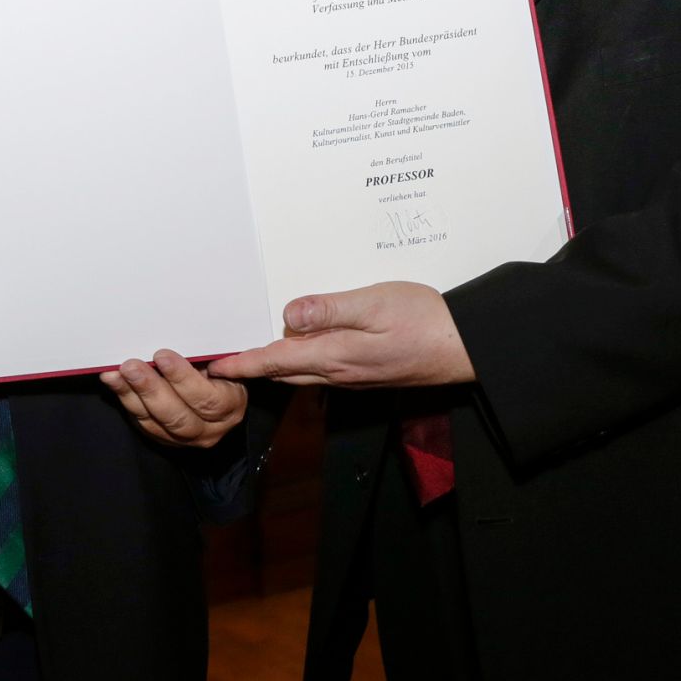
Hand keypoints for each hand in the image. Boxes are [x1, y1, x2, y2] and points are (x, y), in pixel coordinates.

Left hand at [101, 350, 247, 446]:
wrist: (220, 394)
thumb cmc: (222, 370)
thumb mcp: (223, 361)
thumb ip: (207, 357)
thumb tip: (179, 338)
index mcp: (230, 407)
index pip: (207, 399)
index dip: (182, 378)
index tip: (162, 356)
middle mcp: (210, 429)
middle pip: (177, 416)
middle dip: (151, 389)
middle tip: (131, 366)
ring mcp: (186, 439)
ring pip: (156, 423)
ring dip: (132, 396)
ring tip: (115, 375)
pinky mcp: (165, 439)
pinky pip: (143, 424)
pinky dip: (127, 401)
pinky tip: (115, 383)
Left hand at [207, 282, 472, 387]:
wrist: (464, 347)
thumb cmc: (424, 321)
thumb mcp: (374, 303)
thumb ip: (329, 309)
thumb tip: (288, 314)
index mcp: (335, 355)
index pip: (276, 361)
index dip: (244, 363)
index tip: (216, 366)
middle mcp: (340, 372)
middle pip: (284, 372)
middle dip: (253, 369)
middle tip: (225, 362)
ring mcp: (354, 376)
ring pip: (303, 374)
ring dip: (275, 367)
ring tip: (253, 356)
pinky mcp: (368, 373)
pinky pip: (323, 372)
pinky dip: (301, 364)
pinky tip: (301, 350)